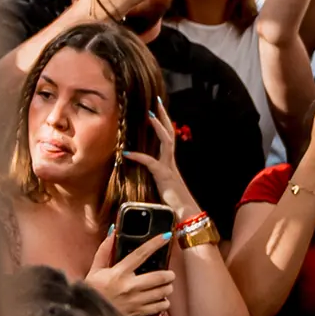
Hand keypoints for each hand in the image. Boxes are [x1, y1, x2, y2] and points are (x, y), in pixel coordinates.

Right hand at [86, 231, 176, 315]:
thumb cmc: (93, 291)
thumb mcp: (95, 269)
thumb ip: (104, 250)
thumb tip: (114, 232)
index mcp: (118, 273)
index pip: (141, 254)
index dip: (155, 243)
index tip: (166, 236)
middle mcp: (130, 287)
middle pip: (160, 277)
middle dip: (169, 274)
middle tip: (169, 274)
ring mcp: (136, 301)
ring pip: (163, 292)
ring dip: (168, 288)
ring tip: (165, 286)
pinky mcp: (139, 313)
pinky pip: (161, 307)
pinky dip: (164, 302)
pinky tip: (159, 299)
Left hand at [123, 99, 200, 214]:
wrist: (186, 213)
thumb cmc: (174, 202)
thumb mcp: (161, 186)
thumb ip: (154, 177)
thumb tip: (142, 173)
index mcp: (170, 162)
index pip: (168, 137)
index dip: (163, 123)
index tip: (157, 109)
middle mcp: (171, 161)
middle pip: (169, 133)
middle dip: (163, 117)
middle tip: (157, 102)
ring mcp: (169, 167)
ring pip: (166, 141)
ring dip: (158, 127)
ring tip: (149, 114)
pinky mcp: (163, 176)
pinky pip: (151, 162)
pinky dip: (139, 156)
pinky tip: (128, 152)